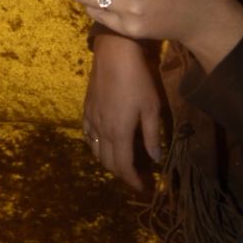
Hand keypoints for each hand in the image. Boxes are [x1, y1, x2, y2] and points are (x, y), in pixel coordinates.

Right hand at [85, 32, 164, 189]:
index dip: (133, 180)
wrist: (114, 55)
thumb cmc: (138, 80)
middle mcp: (102, 131)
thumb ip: (153, 135)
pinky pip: (88, 136)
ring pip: (96, 151)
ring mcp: (92, 120)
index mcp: (120, 133)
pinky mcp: (87, 110)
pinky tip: (102, 144)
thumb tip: (155, 158)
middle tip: (135, 178)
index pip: (124, 166)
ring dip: (108, 163)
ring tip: (121, 164)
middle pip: (108, 162)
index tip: (143, 188)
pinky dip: (95, 147)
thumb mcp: (152, 108)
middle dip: (122, 175)